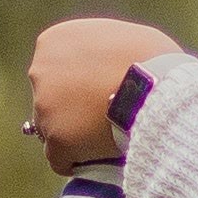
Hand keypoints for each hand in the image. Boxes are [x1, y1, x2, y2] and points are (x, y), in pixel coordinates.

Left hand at [27, 15, 177, 168]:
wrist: (158, 88)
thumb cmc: (152, 59)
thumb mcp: (120, 36)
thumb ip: (100, 51)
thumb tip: (106, 66)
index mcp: (53, 41)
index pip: (54, 70)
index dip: (77, 86)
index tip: (97, 95)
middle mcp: (40, 71)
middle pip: (49, 100)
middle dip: (70, 110)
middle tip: (100, 118)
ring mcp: (44, 108)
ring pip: (52, 130)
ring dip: (74, 136)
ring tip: (104, 138)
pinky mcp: (55, 141)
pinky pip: (60, 159)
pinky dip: (76, 162)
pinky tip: (97, 158)